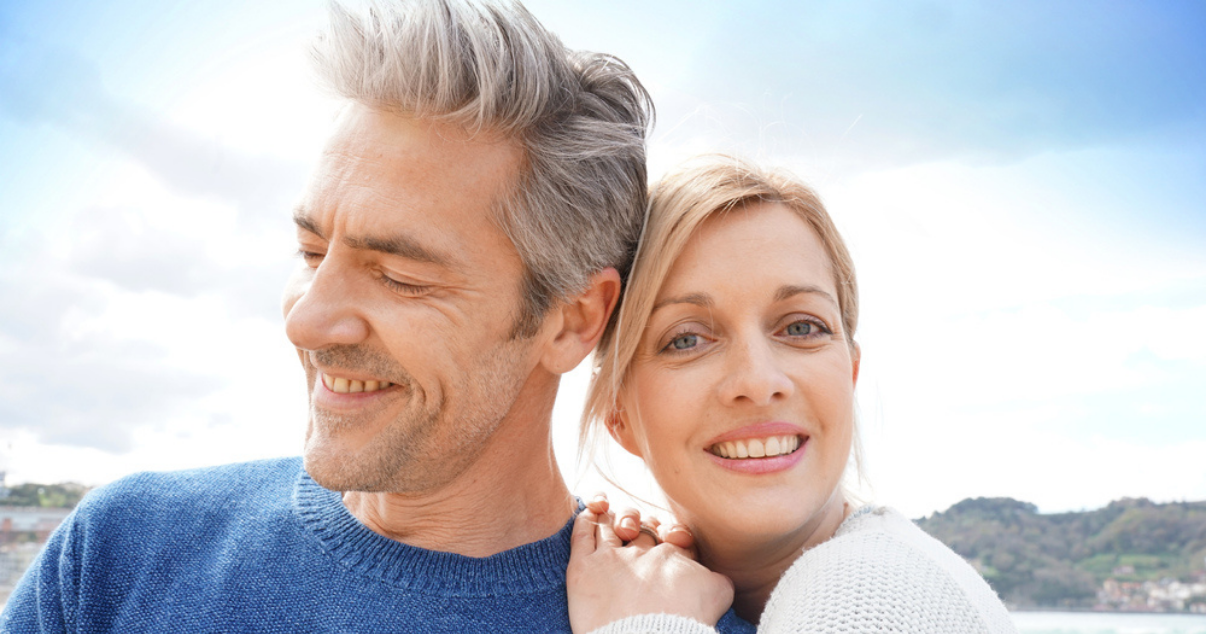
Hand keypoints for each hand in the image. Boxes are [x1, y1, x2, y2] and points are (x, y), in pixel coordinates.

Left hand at [568, 497, 732, 633]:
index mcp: (673, 555)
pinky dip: (585, 518)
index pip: (672, 537)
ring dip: (617, 519)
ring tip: (620, 526)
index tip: (673, 543)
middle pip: (643, 528)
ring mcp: (610, 557)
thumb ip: (718, 579)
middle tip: (645, 539)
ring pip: (611, 524)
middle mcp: (642, 551)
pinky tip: (590, 511)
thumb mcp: (716, 596)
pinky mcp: (583, 568)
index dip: (674, 536)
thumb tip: (716, 576)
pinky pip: (581, 534)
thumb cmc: (683, 625)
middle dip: (646, 527)